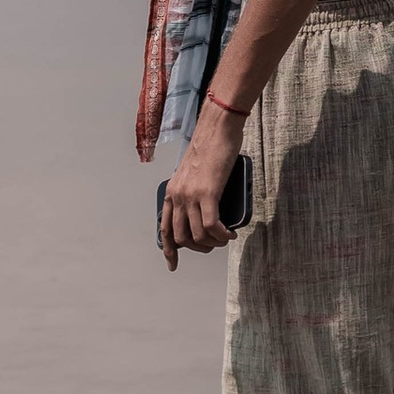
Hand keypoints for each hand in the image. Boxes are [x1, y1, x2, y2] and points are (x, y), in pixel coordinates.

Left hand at [158, 117, 244, 268]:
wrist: (217, 128)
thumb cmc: (210, 146)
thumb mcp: (193, 172)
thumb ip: (194, 190)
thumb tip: (204, 208)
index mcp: (171, 191)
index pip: (164, 228)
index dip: (168, 250)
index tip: (172, 265)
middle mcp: (177, 195)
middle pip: (181, 237)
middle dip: (198, 248)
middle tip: (213, 245)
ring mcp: (191, 195)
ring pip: (197, 235)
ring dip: (212, 243)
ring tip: (224, 238)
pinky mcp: (207, 193)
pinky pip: (211, 225)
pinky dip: (221, 235)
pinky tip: (230, 234)